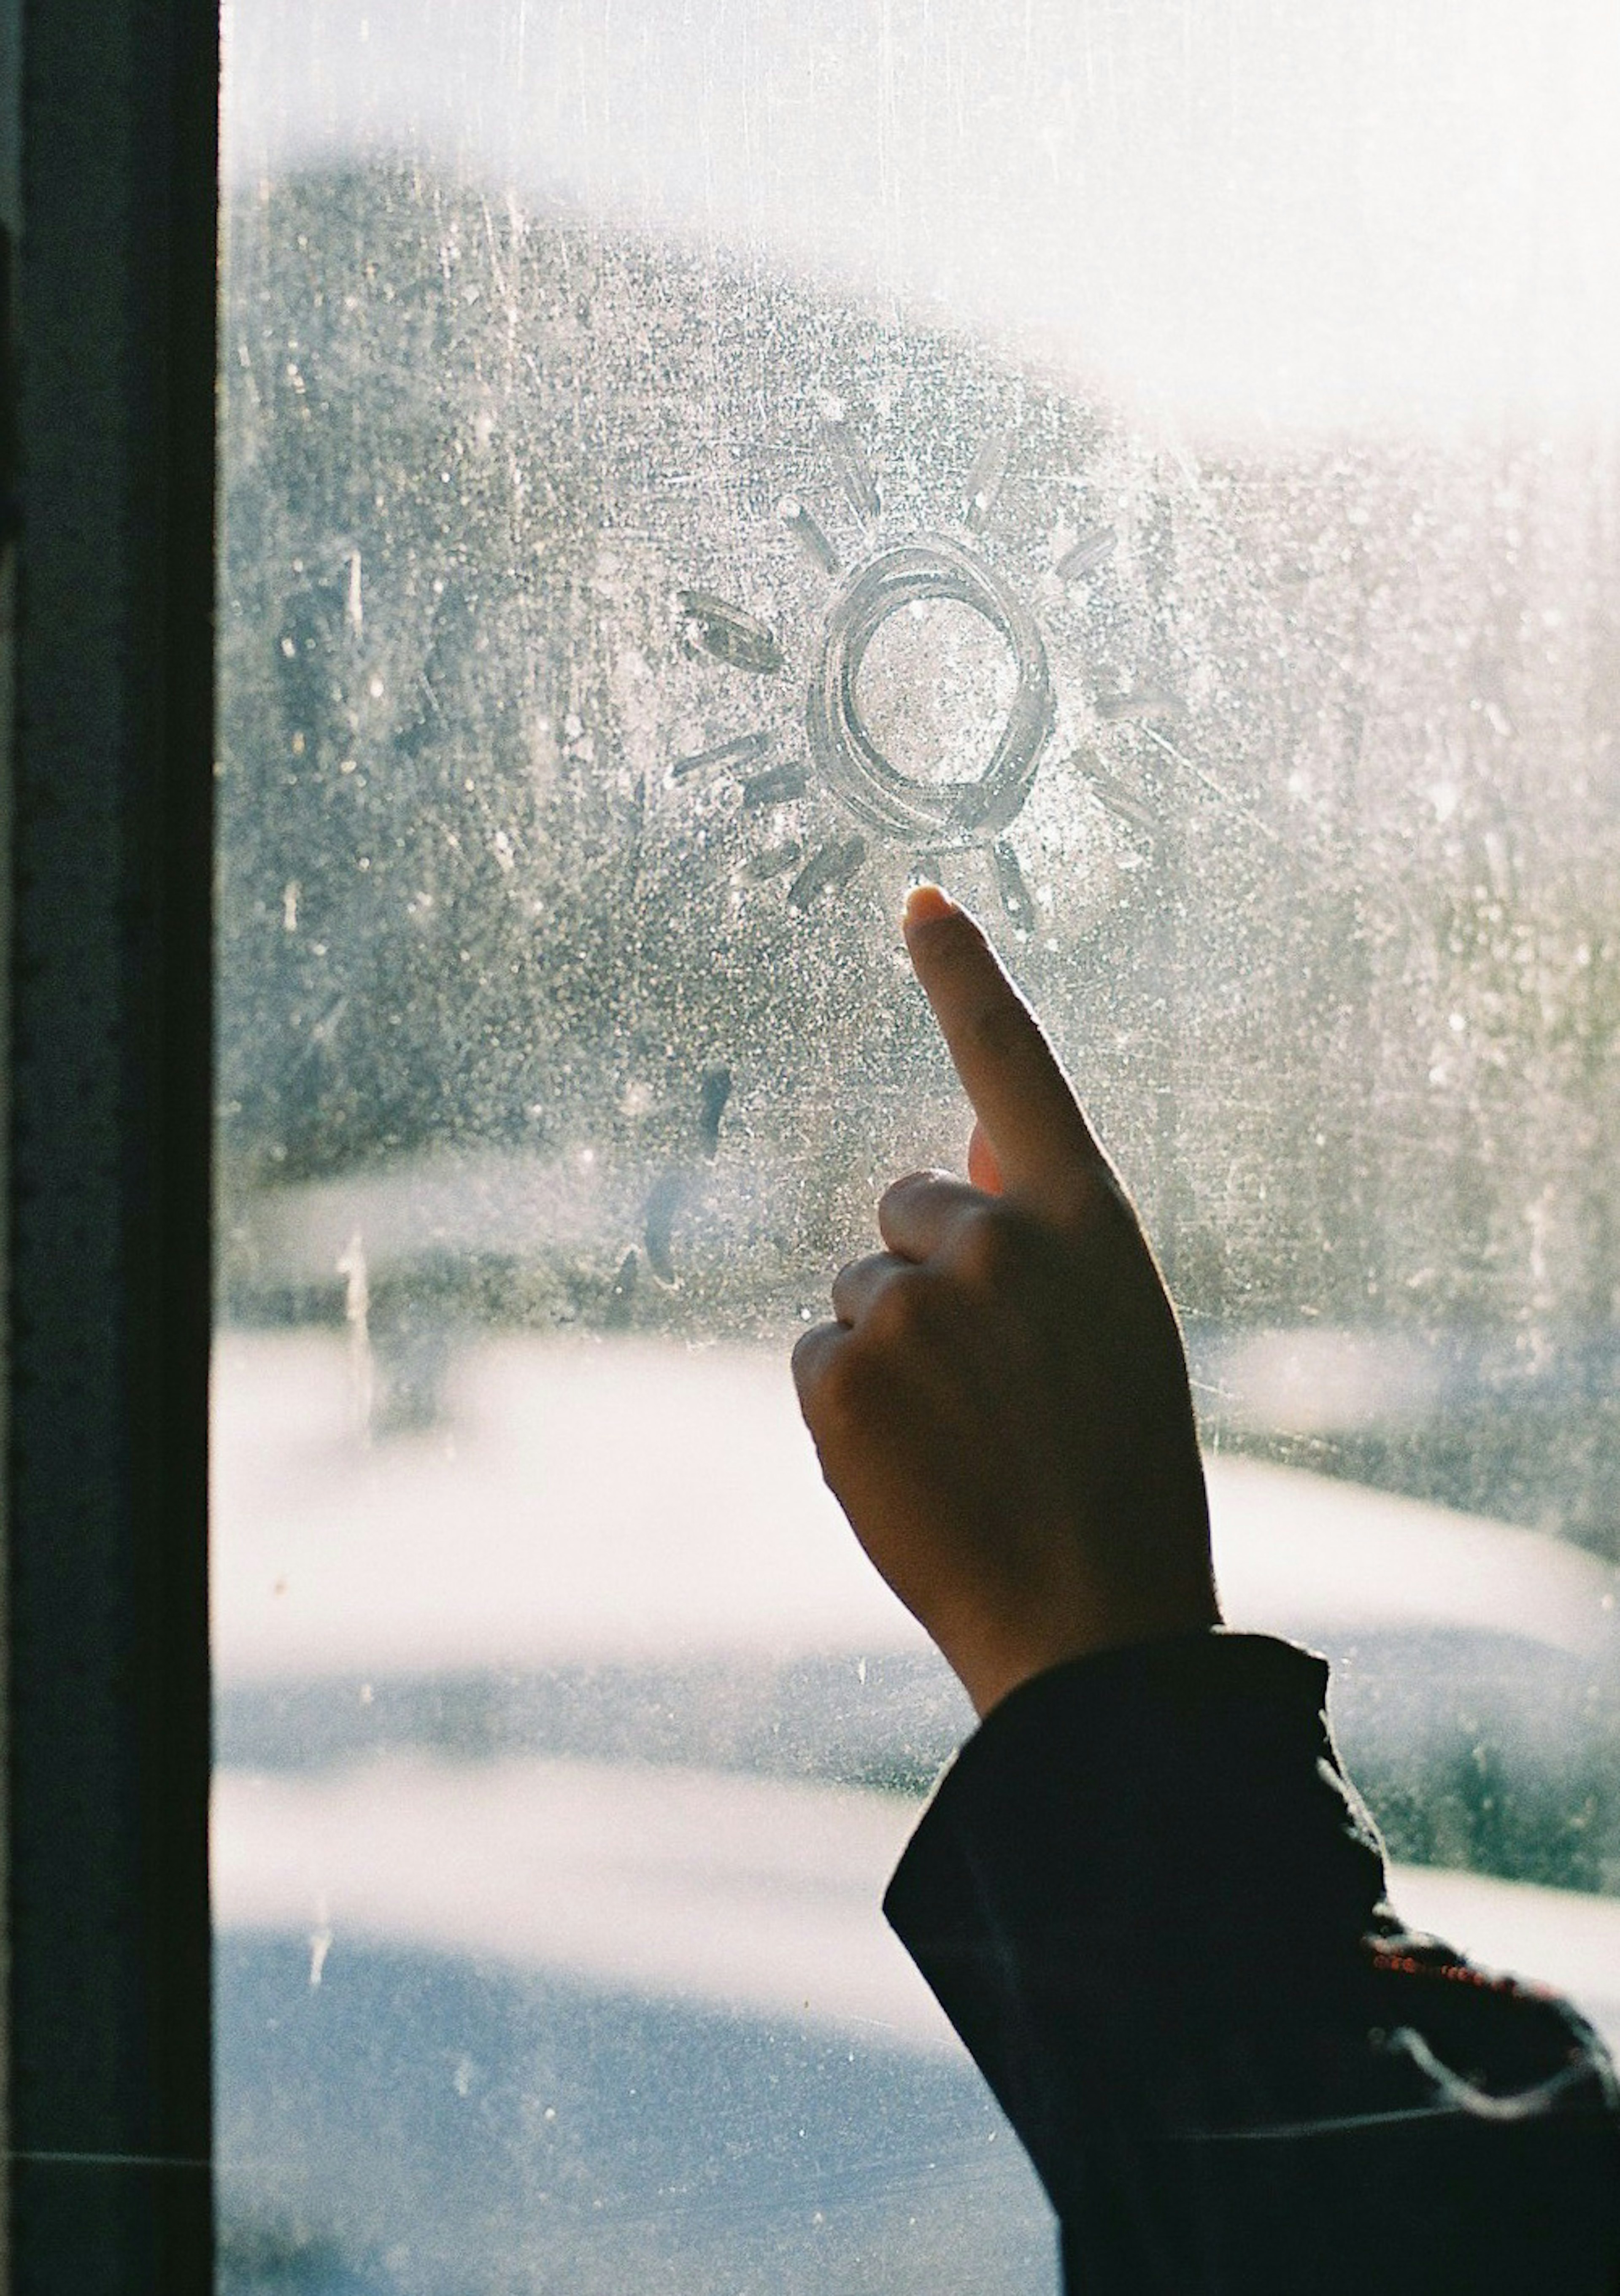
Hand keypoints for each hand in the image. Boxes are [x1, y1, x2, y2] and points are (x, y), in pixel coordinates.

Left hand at [792, 885, 1218, 1717]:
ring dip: (892, 1357)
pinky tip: (914, 1469)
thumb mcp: (1114, 1328)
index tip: (915, 897)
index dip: (964, 973)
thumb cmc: (1116, 1475)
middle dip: (931, 1282)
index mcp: (1084, 1221)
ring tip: (964, 1445)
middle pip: (906, 1210)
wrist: (1091, 1620)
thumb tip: (962, 1160)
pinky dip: (847, 1411)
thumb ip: (1045, 1235)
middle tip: (995, 1394)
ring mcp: (913, 1304)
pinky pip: (815, 1358)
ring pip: (858, 1294)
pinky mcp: (839, 1374)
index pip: (1015, 1062)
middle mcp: (997, 1238)